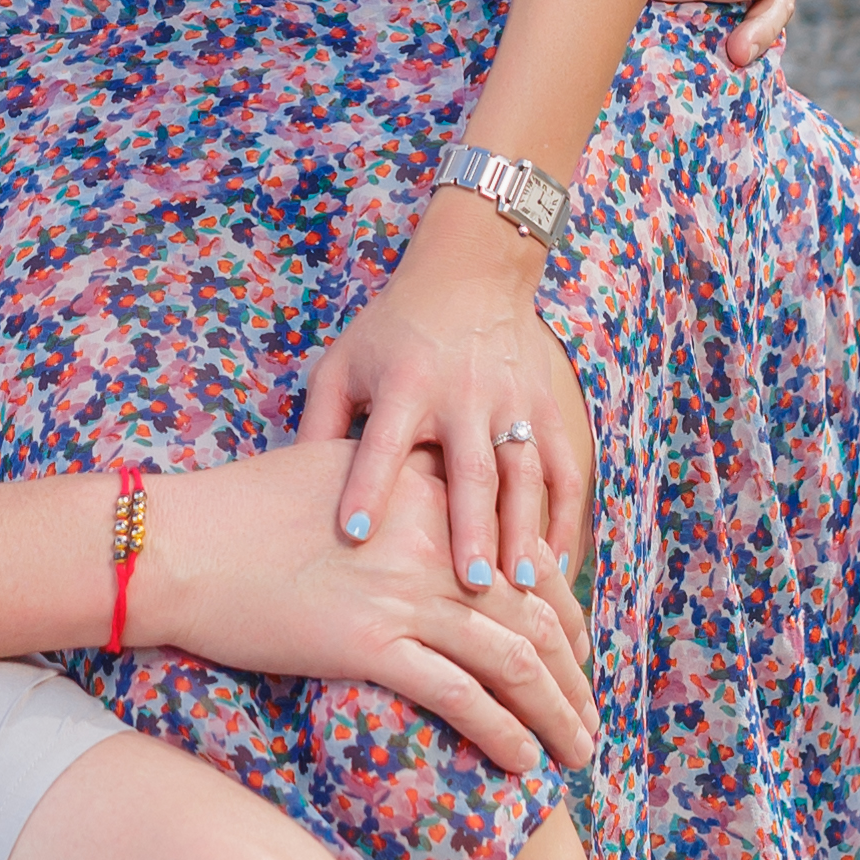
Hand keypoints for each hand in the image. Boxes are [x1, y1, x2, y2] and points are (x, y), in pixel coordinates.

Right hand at [136, 436, 596, 783]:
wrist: (179, 544)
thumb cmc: (240, 510)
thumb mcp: (334, 472)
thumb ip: (394, 486)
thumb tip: (426, 506)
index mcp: (427, 491)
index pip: (522, 553)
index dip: (562, 607)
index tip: (576, 645)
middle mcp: (430, 539)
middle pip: (534, 611)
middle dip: (574, 670)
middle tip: (590, 711)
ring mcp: (403, 593)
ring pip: (513, 659)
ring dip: (557, 712)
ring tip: (578, 749)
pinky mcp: (369, 643)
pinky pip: (459, 695)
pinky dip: (502, 731)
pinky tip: (523, 761)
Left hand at [297, 218, 594, 596]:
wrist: (473, 272)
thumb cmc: (395, 328)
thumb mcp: (344, 362)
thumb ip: (321, 425)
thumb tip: (294, 493)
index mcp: (405, 384)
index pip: (383, 443)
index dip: (367, 487)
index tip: (354, 536)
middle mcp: (463, 395)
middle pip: (468, 470)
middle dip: (469, 530)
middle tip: (467, 585)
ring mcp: (512, 403)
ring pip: (524, 476)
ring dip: (523, 531)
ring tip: (520, 587)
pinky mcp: (548, 408)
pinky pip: (563, 470)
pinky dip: (564, 519)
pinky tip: (555, 564)